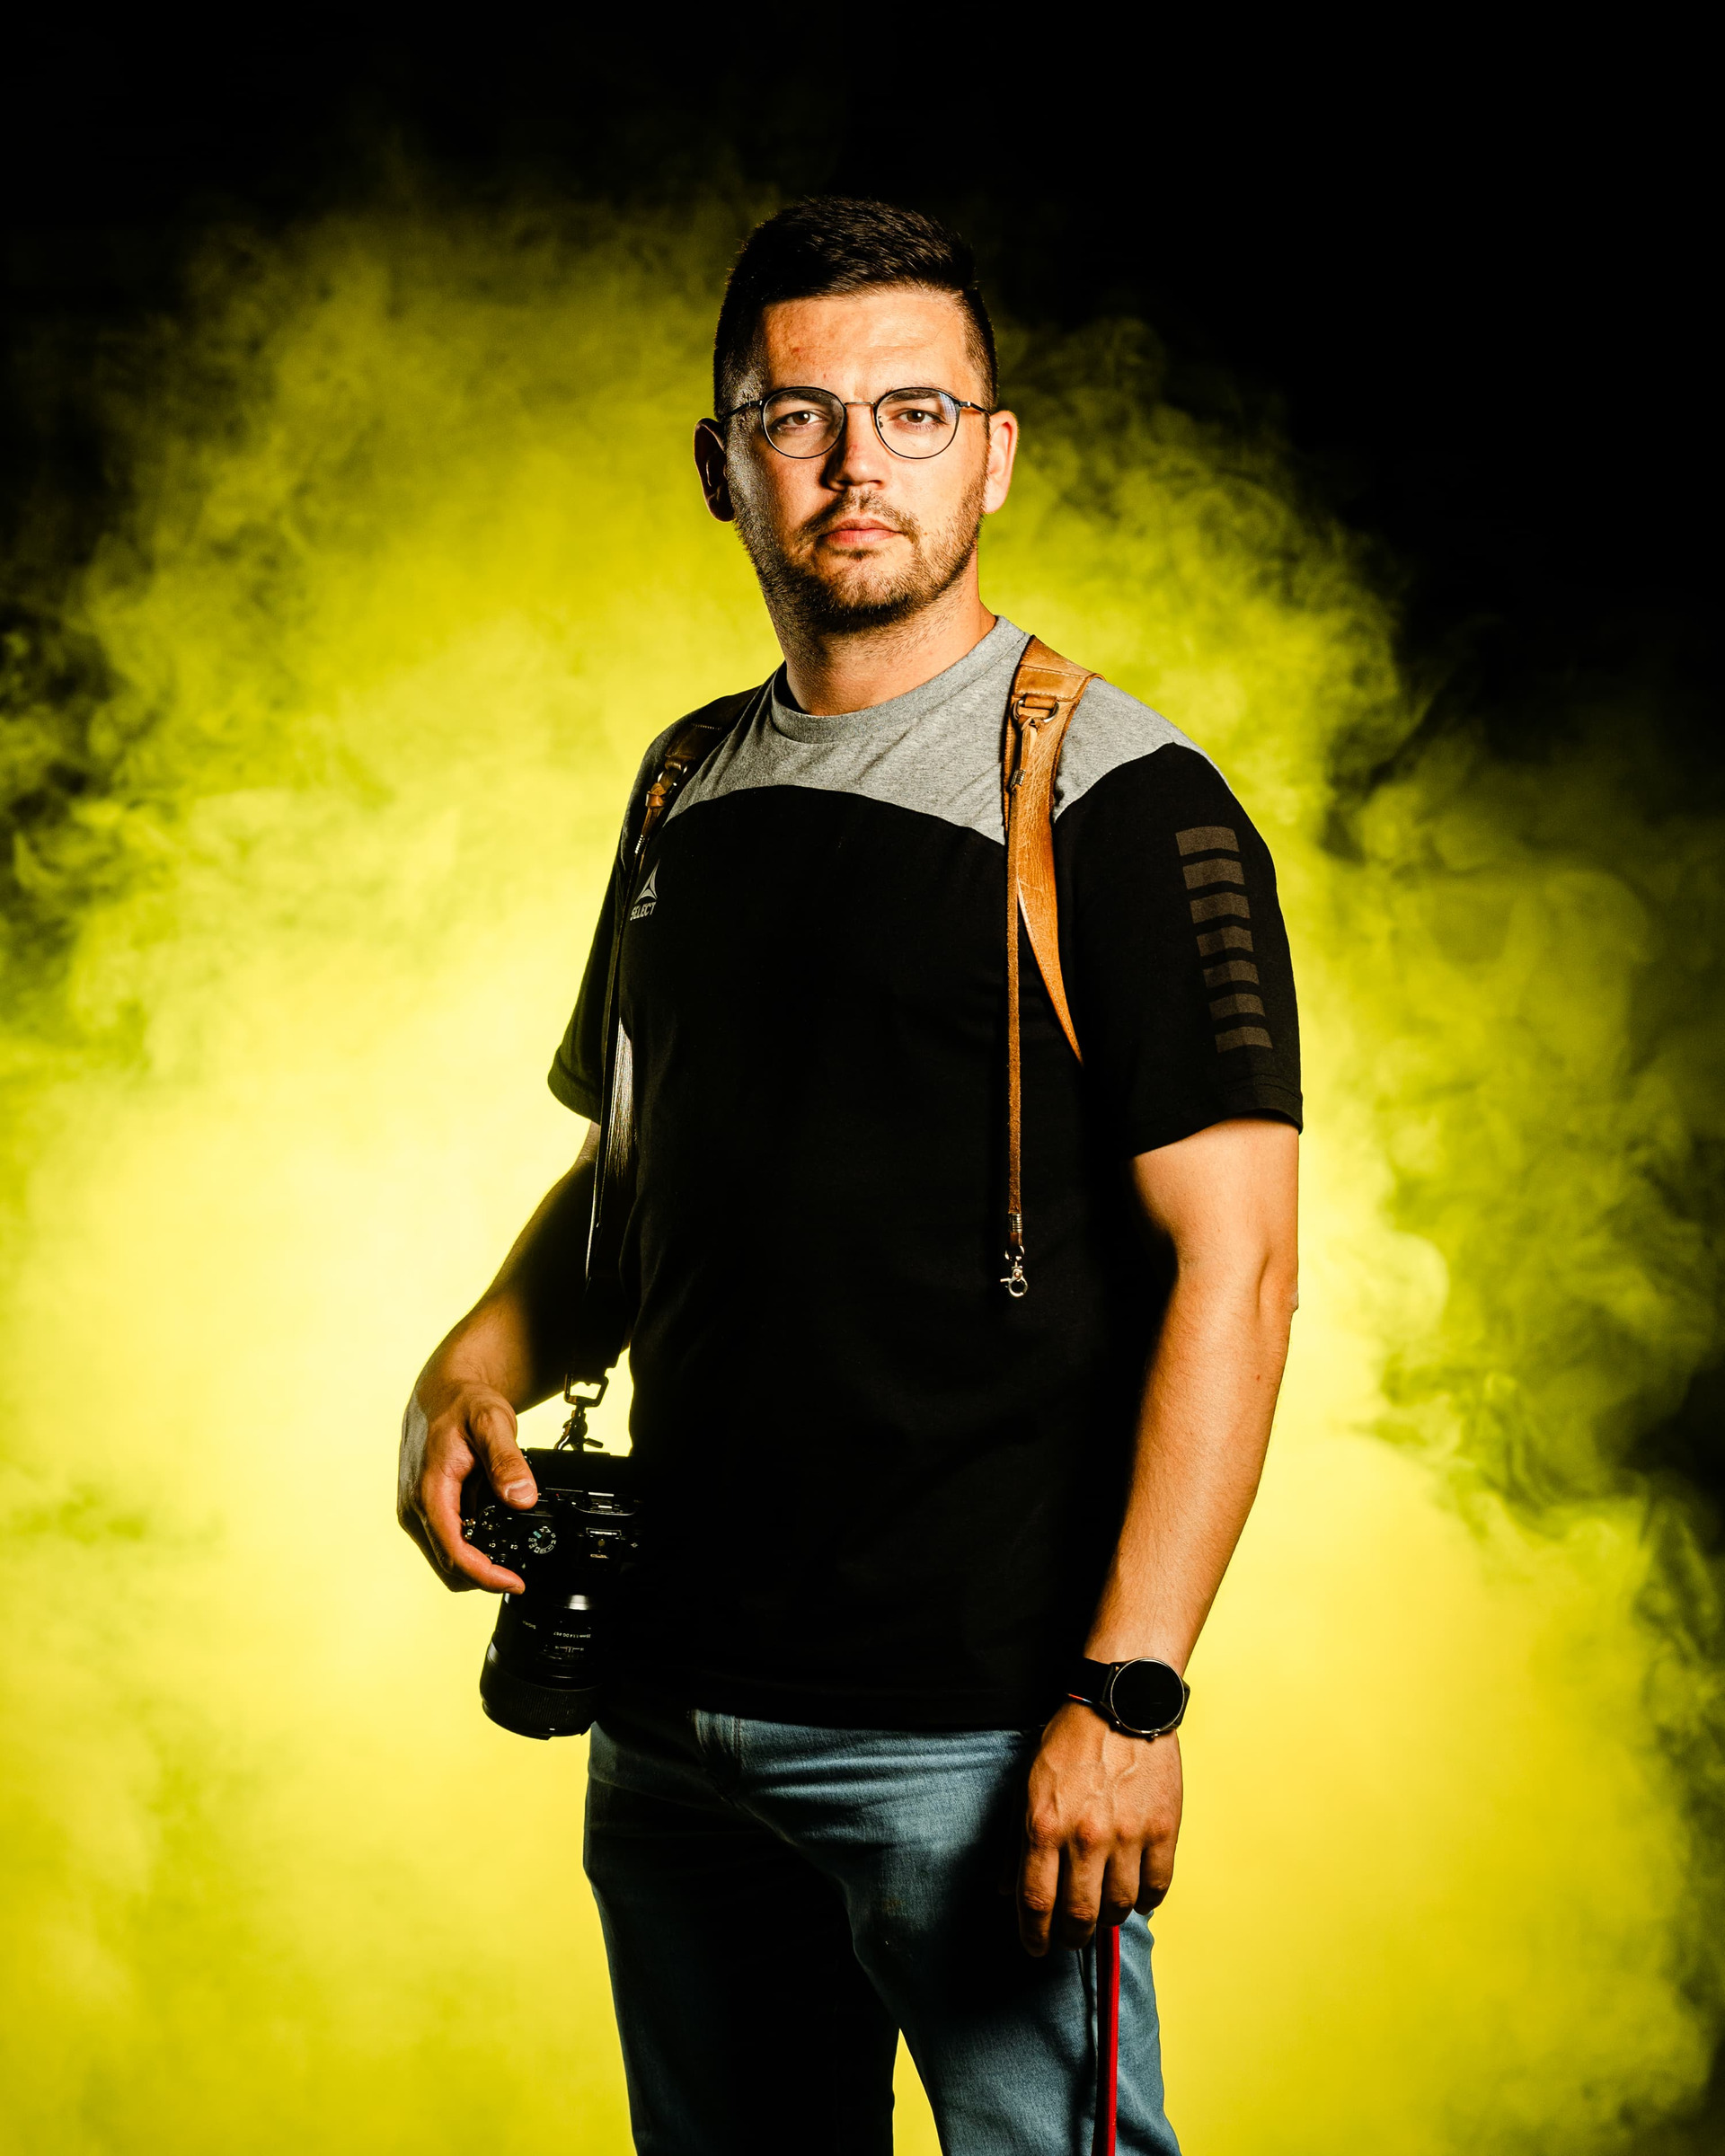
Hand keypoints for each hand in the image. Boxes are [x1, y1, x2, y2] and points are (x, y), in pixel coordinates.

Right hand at [397, 1379, 538, 1592]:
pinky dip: (469, 1547)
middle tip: (520, 1574)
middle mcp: (414, 1506)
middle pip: (447, 1564)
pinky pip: (445, 1540)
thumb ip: (507, 1461)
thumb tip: (522, 1499)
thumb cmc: (463, 1403)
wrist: (441, 1391)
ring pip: (445, 1556)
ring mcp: (416, 1509)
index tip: (515, 1582)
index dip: (485, 1575)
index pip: (454, 1551)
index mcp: (429, 1490)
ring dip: (476, 1563)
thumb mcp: (492, 1422)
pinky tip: (493, 1538)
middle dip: (483, 1576)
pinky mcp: (422, 1508)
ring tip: (511, 1557)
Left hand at [1015, 1701, 1182, 1956]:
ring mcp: (1128, 1835)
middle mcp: (1085, 1836)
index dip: (1033, 1935)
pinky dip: (1145, 1901)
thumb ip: (1015, 1841)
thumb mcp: (1027, 1785)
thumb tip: (1005, 1890)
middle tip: (1070, 1937)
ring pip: (1119, 1908)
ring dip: (1108, 1918)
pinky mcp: (1163, 1830)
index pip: (1036, 1902)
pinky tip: (1135, 1893)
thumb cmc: (1070, 1742)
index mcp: (1045, 1825)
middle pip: (1079, 1916)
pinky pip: (1157, 1888)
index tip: (1034, 1947)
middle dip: (1071, 1937)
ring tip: (1103, 1909)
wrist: (1121, 1703)